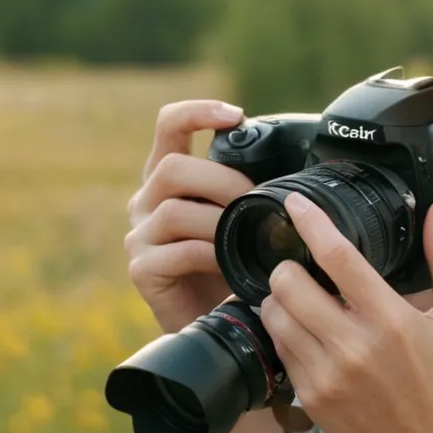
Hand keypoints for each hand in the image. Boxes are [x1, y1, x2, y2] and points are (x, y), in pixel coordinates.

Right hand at [124, 99, 255, 333]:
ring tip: (245, 236)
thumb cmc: (232, 261)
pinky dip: (211, 254)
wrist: (216, 319)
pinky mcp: (143, 270)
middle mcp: (146, 201)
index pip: (168, 125)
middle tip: (253, 200)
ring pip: (174, 209)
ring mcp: (139, 236)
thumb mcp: (239, 214)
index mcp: (167, 177)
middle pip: (171, 167)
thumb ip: (246, 187)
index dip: (198, 112)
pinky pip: (178, 251)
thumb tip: (294, 165)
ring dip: (219, 220)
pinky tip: (230, 264)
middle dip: (222, 179)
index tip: (235, 115)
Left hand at [259, 193, 432, 432]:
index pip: (338, 257)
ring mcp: (327, 375)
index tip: (296, 203)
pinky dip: (287, 332)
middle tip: (303, 267)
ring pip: (275, 316)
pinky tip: (309, 332)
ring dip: (282, 299)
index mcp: (391, 319)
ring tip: (303, 298)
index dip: (311, 223)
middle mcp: (354, 346)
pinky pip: (281, 350)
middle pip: (289, 284)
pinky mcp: (312, 398)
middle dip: (290, 266)